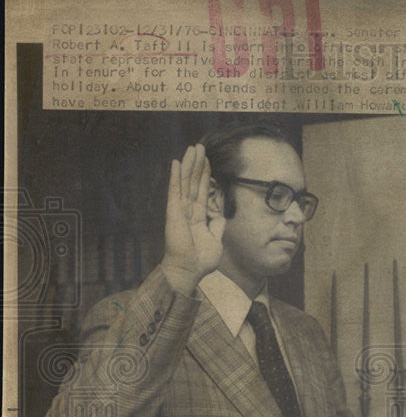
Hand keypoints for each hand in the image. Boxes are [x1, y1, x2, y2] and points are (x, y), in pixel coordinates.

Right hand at [162, 144, 222, 293]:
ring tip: (193, 148)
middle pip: (193, 182)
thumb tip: (221, 217)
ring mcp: (180, 209)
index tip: (208, 161)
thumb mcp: (216, 240)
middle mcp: (187, 210)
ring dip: (189, 164)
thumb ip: (217, 226)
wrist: (190, 270)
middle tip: (200, 146)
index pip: (202, 191)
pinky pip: (175, 190)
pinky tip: (177, 162)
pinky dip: (176, 176)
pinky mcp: (174, 212)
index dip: (205, 175)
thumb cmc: (201, 259)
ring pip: (185, 182)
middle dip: (197, 164)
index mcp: (197, 216)